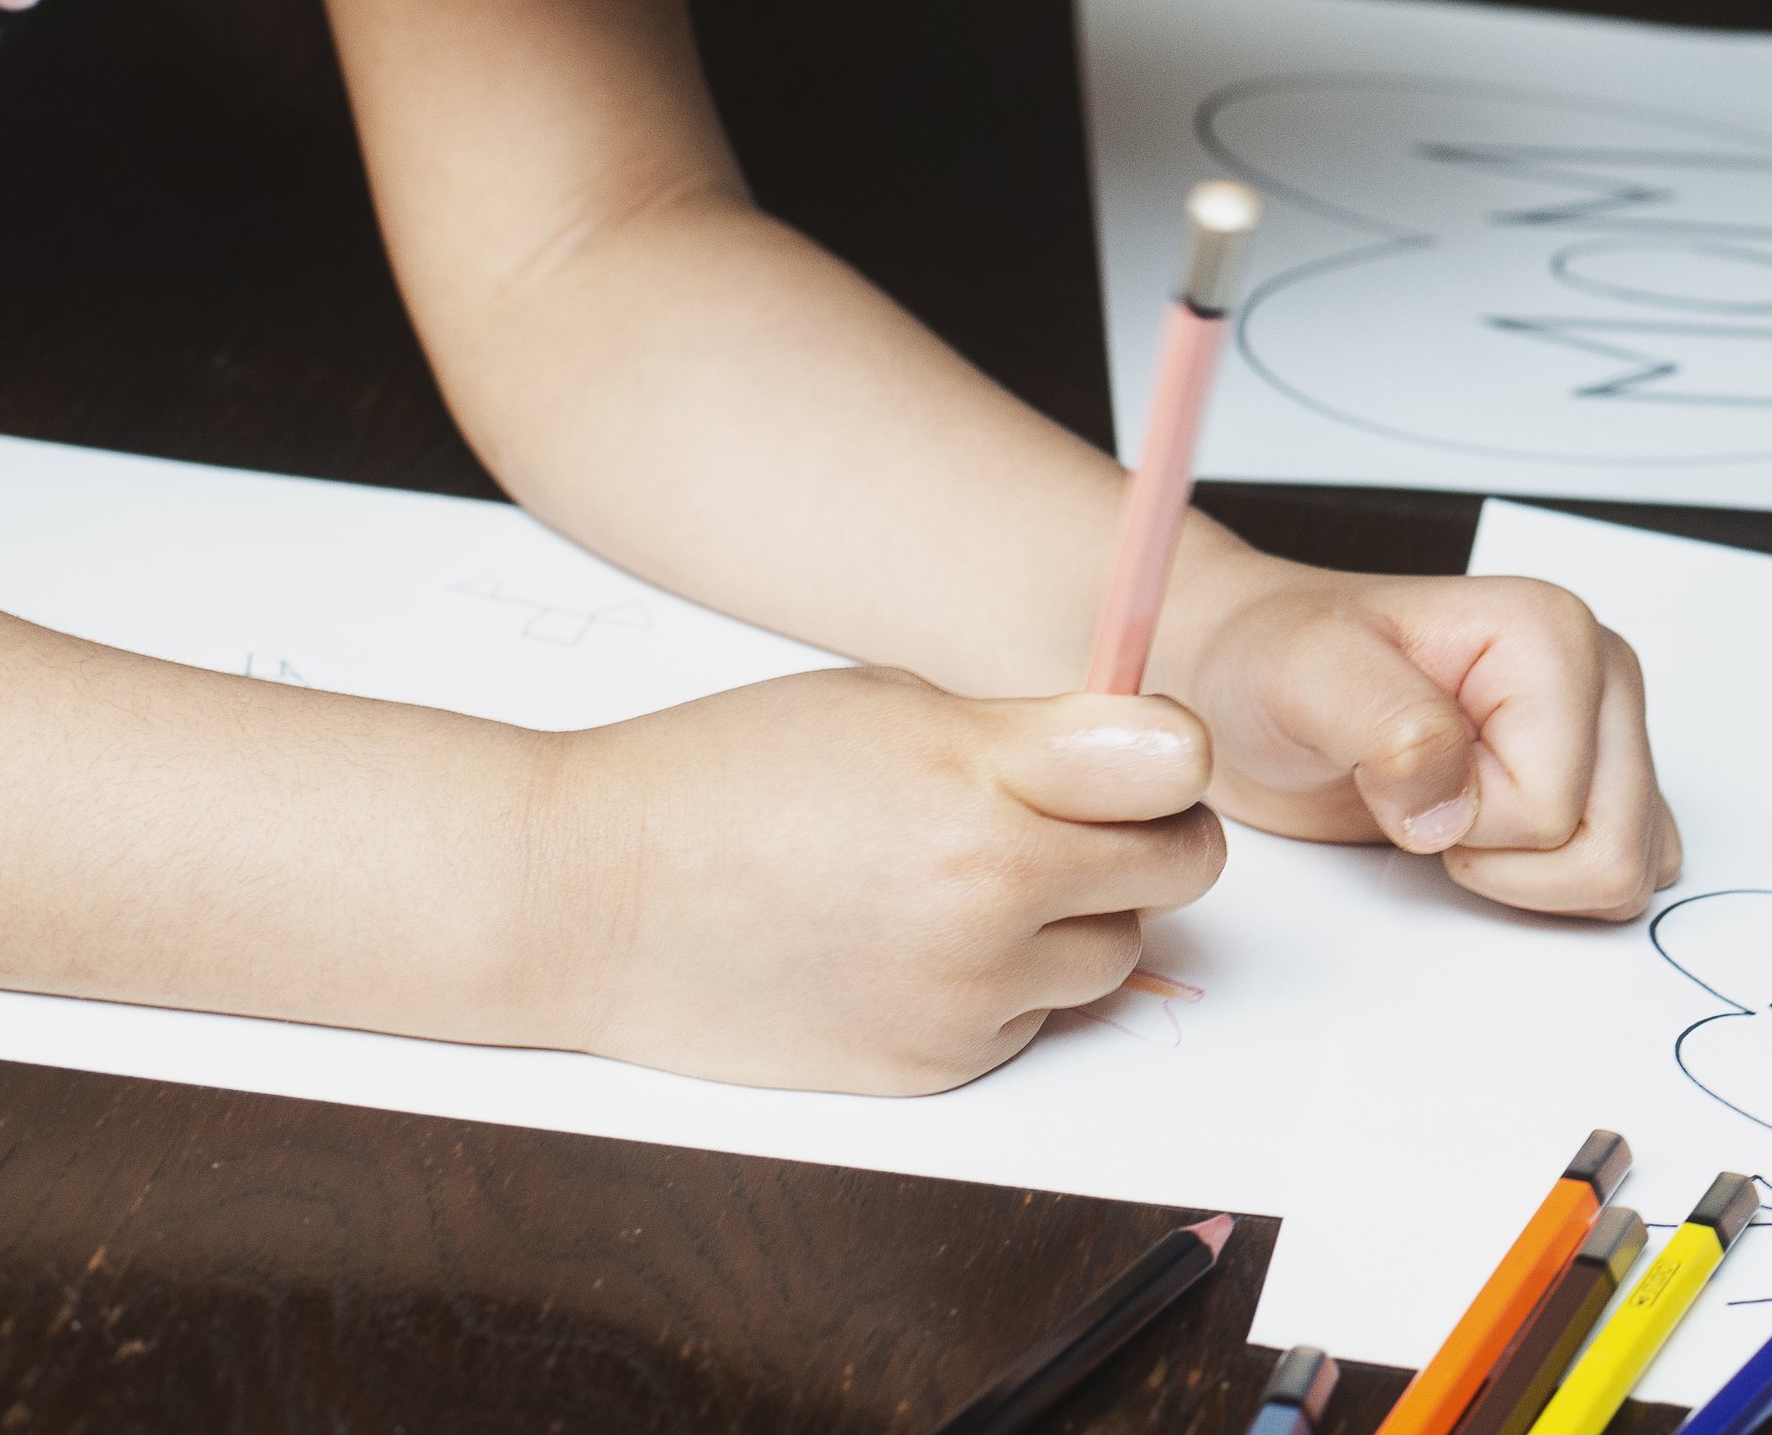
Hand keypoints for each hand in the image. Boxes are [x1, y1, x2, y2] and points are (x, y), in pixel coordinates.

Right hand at [542, 667, 1223, 1092]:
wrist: (589, 896)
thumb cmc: (729, 777)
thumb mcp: (892, 708)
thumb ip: (1026, 736)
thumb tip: (1138, 752)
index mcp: (983, 774)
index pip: (1177, 762)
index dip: (1168, 753)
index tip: (1137, 752)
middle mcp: (991, 889)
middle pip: (1182, 867)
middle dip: (1149, 835)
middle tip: (1083, 817)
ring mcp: (966, 989)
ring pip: (1119, 954)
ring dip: (1078, 917)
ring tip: (978, 881)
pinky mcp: (936, 1064)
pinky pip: (1037, 1018)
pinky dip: (1006, 985)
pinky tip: (918, 943)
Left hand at [1168, 567, 1681, 919]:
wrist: (1257, 679)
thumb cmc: (1281, 663)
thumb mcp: (1307, 675)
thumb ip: (1389, 728)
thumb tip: (1452, 808)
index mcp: (1554, 636)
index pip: (1552, 804)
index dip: (1463, 819)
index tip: (1396, 774)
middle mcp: (1601, 677)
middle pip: (1610, 845)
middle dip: (1502, 858)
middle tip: (1424, 801)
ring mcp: (1609, 733)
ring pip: (1628, 869)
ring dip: (1527, 879)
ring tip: (1449, 813)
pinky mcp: (1601, 783)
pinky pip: (1623, 876)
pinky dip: (1550, 888)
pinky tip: (1483, 836)